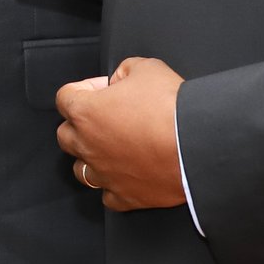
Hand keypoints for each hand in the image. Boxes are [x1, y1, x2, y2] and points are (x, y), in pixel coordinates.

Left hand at [57, 58, 187, 211]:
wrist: (198, 145)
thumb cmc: (171, 107)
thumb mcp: (146, 68)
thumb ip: (124, 70)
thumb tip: (121, 79)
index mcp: (85, 112)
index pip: (65, 97)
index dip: (85, 89)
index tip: (104, 89)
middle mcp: (88, 146)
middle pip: (66, 135)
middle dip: (81, 123)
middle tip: (107, 116)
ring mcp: (105, 174)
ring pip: (80, 169)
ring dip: (92, 157)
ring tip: (113, 148)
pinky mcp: (125, 196)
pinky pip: (108, 196)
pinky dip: (114, 186)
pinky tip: (128, 174)